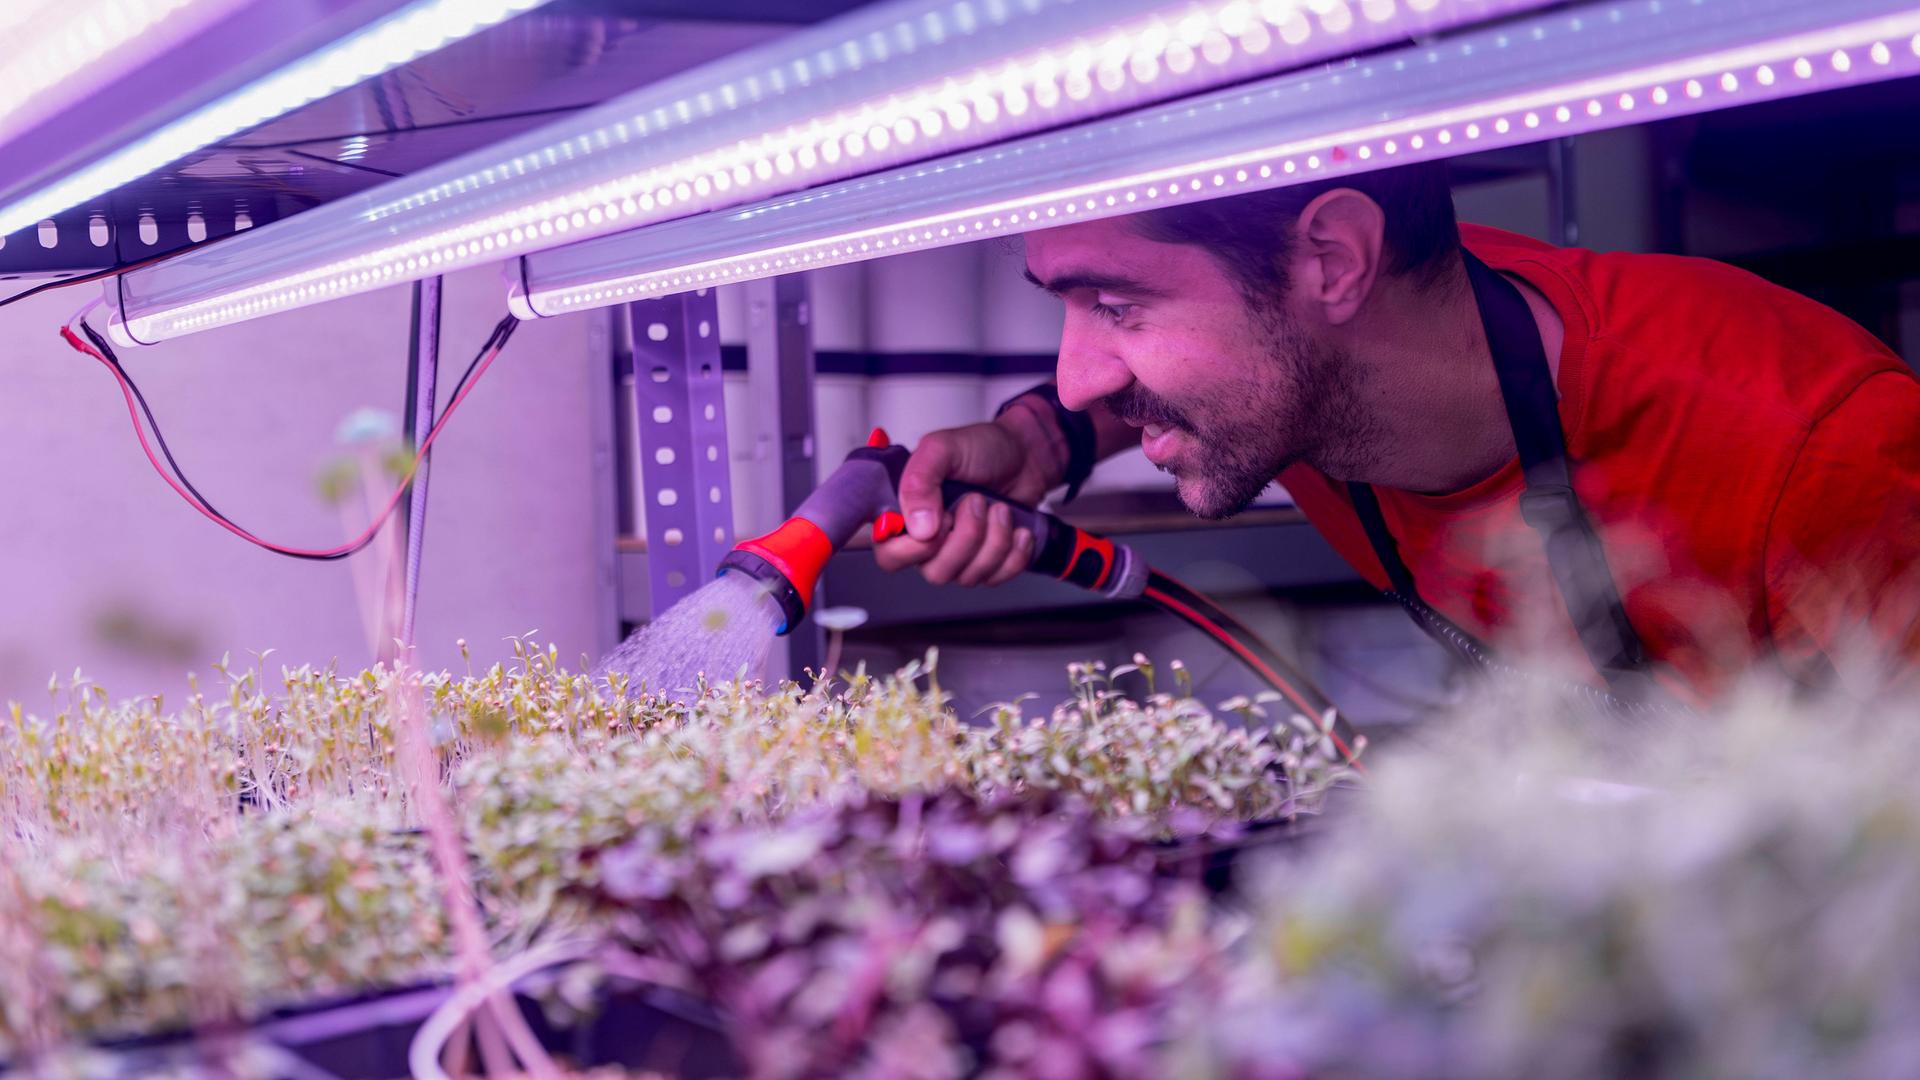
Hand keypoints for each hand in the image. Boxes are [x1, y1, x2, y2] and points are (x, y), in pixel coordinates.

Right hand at [873, 404, 1063, 586]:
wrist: (1025, 455)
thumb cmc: (981, 448)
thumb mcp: (943, 448)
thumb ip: (919, 480)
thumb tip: (918, 528)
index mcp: (907, 514)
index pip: (889, 556)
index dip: (913, 550)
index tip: (942, 521)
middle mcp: (928, 541)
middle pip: (935, 573)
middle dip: (966, 538)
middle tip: (976, 501)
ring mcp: (958, 556)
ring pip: (968, 577)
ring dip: (994, 539)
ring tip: (999, 508)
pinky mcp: (988, 564)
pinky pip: (997, 578)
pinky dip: (1014, 553)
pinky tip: (1016, 528)